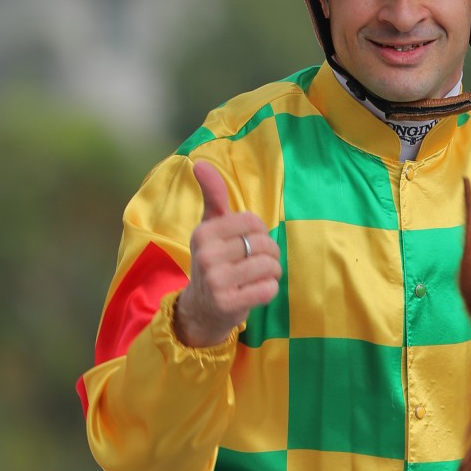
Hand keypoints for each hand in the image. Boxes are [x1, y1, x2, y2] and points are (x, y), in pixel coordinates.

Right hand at [174, 161, 281, 346]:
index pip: (254, 222)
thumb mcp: (210, 227)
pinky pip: (268, 289)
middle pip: (265, 244)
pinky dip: (268, 290)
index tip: (247, 243)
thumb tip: (199, 162)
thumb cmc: (213, 260)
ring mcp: (216, 281)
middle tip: (253, 264)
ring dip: (271, 273)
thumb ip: (213, 196)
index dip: (260, 233)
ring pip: (270, 266)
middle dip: (268, 254)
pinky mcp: (228, 303)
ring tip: (254, 277)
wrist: (200, 308)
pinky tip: (253, 292)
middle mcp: (206, 255)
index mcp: (204, 233)